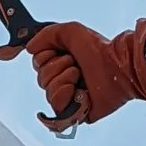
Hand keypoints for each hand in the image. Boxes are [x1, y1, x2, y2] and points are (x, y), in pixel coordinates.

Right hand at [0, 16, 145, 130]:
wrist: (118, 66)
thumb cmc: (99, 48)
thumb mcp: (68, 31)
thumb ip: (43, 36)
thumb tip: (26, 49)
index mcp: (61, 62)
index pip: (37, 63)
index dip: (45, 58)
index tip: (62, 52)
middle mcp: (63, 80)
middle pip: (41, 79)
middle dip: (57, 69)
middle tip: (76, 65)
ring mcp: (70, 97)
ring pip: (49, 94)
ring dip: (64, 82)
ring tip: (81, 77)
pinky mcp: (77, 113)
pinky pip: (58, 113)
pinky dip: (66, 100)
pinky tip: (80, 93)